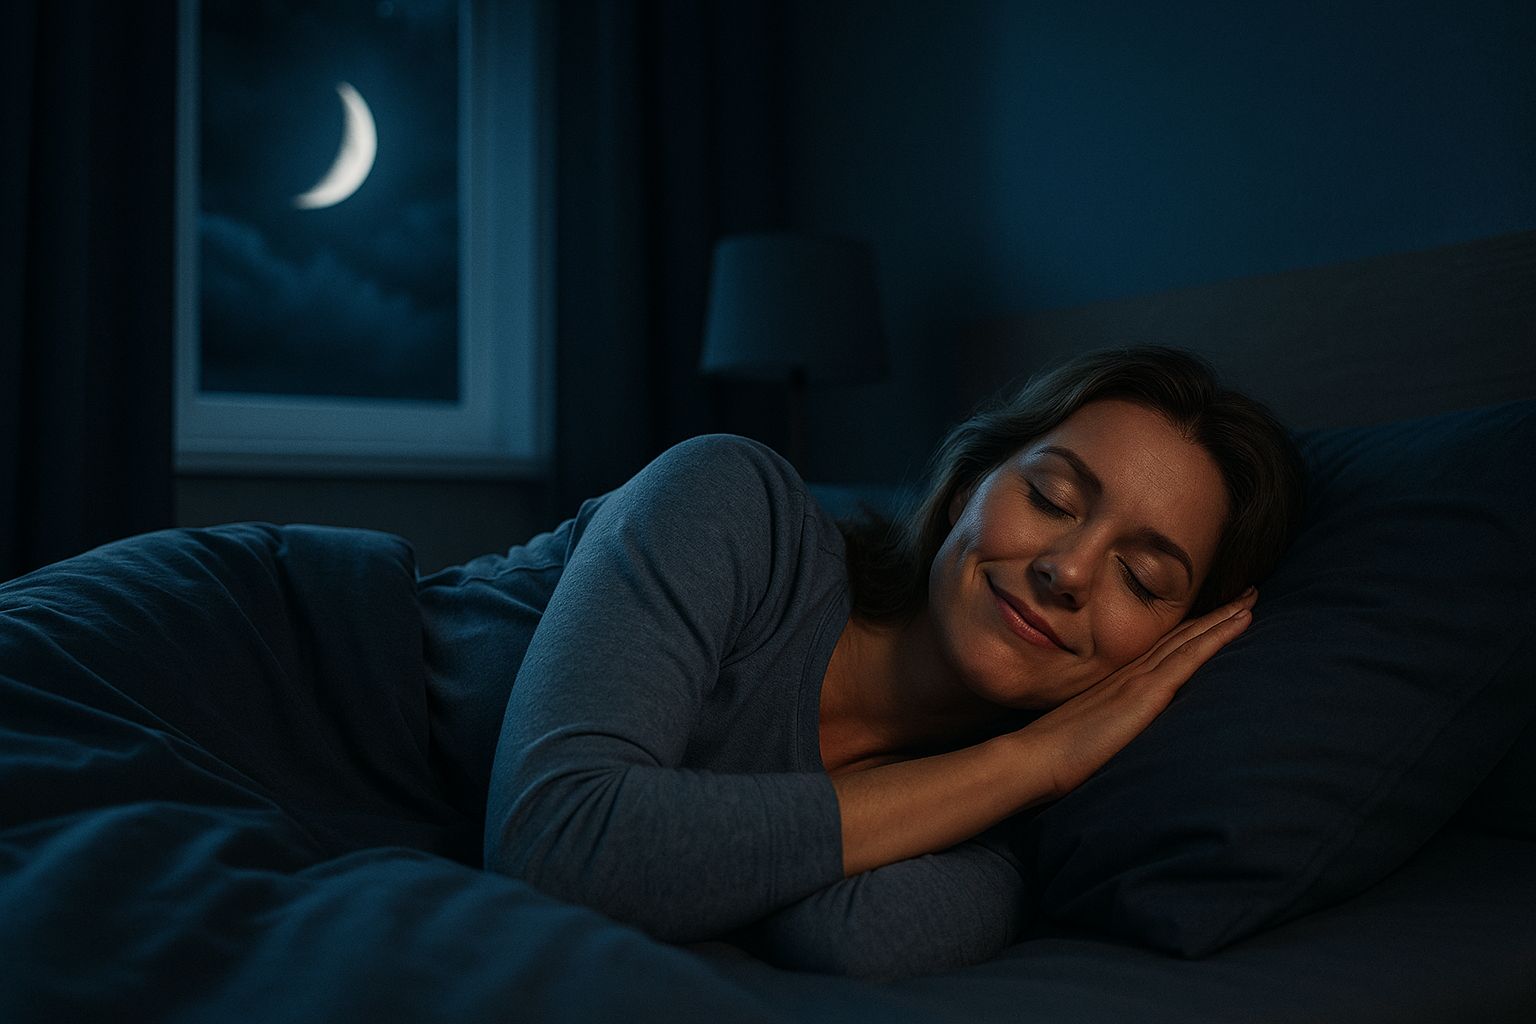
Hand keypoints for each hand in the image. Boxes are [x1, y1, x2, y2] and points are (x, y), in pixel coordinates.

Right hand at [1014, 587, 1256, 799]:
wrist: (1033, 757)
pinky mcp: (1145, 693)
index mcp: (1117, 682)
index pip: (1163, 649)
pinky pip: (1190, 657)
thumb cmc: (1051, 753)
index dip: (1193, 628)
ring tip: (1252, 598)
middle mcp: (1130, 672)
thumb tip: (1118, 730)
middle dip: (1216, 614)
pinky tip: (1241, 621)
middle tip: (1249, 591)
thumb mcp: (1085, 731)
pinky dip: (1217, 636)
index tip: (1220, 611)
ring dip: (1224, 617)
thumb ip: (1105, 722)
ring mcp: (1138, 679)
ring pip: (1191, 639)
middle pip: (1181, 636)